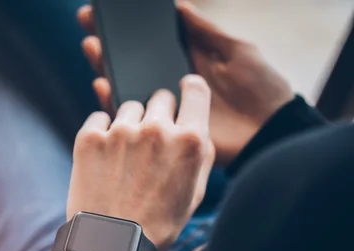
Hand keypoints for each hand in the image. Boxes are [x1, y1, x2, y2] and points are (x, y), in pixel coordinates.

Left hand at [67, 76, 214, 250]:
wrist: (113, 244)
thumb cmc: (159, 222)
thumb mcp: (195, 191)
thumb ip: (200, 151)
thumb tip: (194, 123)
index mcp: (189, 140)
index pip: (195, 89)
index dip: (189, 89)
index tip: (183, 91)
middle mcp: (156, 129)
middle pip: (160, 97)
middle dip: (157, 115)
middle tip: (149, 144)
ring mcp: (121, 131)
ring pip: (129, 108)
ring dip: (129, 125)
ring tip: (124, 159)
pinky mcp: (90, 137)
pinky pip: (99, 118)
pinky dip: (101, 132)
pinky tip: (104, 159)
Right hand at [77, 1, 293, 165]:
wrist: (269, 132)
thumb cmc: (260, 87)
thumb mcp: (236, 50)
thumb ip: (205, 30)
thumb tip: (176, 4)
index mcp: (186, 59)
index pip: (149, 40)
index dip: (128, 27)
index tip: (106, 10)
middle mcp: (169, 80)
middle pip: (131, 59)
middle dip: (108, 40)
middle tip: (88, 21)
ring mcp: (163, 105)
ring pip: (126, 83)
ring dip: (105, 66)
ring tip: (92, 46)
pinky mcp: (162, 128)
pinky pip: (132, 113)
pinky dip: (114, 99)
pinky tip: (103, 83)